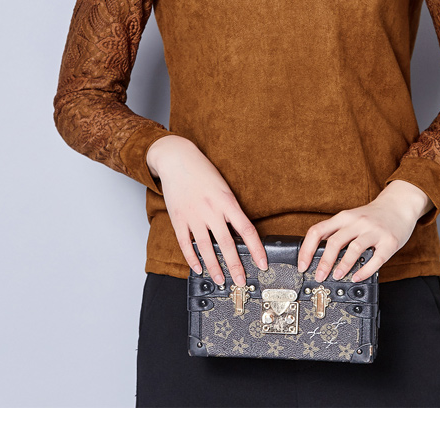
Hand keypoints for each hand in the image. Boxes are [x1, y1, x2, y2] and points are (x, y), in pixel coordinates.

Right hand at [146, 135, 267, 286]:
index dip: (256, 248)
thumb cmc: (203, 171)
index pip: (246, 229)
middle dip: (235, 265)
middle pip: (226, 243)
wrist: (177, 158)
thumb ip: (230, 209)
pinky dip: (192, 258)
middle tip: (241, 281)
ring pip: (206, 248)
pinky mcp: (178, 219)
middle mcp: (211, 210)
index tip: (263, 263)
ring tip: (221, 279)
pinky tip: (198, 268)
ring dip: (214, 267)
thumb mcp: (223, 187)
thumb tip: (240, 232)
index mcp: (226, 201)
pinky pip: (186, 243)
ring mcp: (193, 216)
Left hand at [297, 181, 433, 282]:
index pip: (318, 231)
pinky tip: (357, 277)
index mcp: (344, 217)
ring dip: (343, 266)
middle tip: (319, 276)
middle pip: (334, 242)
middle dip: (324, 262)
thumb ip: (337, 232)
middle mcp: (358, 222)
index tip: (302, 265)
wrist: (399, 204)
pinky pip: (376, 259)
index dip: (306, 249)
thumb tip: (317, 252)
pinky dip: (364, 270)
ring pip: (354, 249)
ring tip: (337, 276)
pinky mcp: (389, 242)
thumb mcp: (352, 218)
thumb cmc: (373, 215)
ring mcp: (374, 231)